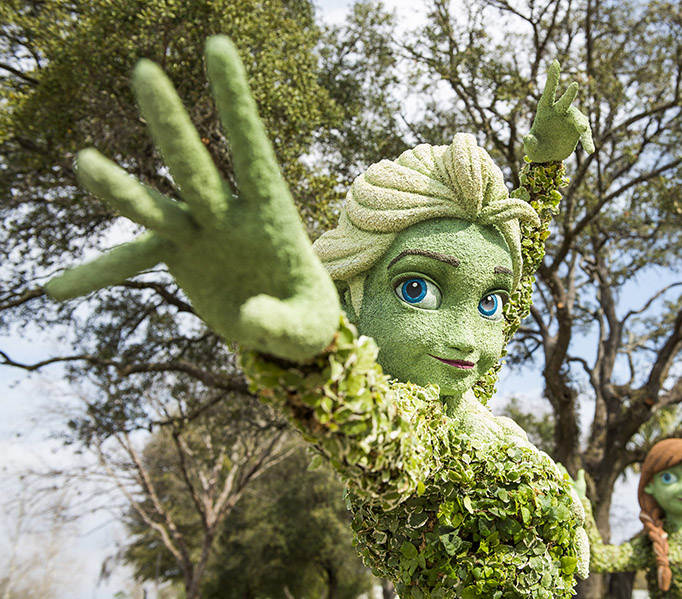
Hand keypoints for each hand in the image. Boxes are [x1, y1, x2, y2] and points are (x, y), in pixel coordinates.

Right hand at [44, 36, 338, 363]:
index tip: (217, 47)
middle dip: (172, 124)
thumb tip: (251, 318)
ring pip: (157, 205)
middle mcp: (229, 215)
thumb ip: (282, 325)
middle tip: (147, 72)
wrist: (285, 334)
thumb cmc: (307, 323)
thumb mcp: (306, 330)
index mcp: (271, 216)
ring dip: (121, 188)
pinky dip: (97, 273)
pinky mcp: (179, 254)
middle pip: (196, 167)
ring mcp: (200, 231)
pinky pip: (130, 262)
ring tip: (84, 163)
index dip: (234, 102)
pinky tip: (58, 288)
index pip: (251, 151)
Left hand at [524, 60, 594, 162]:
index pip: (549, 92)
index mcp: (545, 110)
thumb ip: (530, 143)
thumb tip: (527, 138)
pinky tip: (590, 151)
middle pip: (565, 101)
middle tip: (574, 85)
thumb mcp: (532, 148)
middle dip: (570, 94)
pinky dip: (588, 142)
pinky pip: (585, 135)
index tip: (555, 63)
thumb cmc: (537, 149)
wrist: (548, 157)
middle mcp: (559, 112)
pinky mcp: (578, 130)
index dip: (552, 78)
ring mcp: (570, 120)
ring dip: (581, 124)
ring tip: (583, 129)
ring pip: (578, 119)